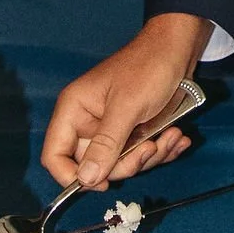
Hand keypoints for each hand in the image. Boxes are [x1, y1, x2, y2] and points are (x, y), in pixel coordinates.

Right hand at [41, 15, 204, 188]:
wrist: (177, 49)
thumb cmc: (148, 68)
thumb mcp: (127, 107)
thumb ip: (105, 144)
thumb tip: (85, 180)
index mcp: (74, 111)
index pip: (55, 155)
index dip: (72, 176)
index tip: (103, 183)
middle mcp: (88, 123)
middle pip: (94, 166)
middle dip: (128, 163)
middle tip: (152, 148)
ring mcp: (112, 129)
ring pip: (122, 163)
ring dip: (151, 156)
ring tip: (173, 136)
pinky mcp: (133, 132)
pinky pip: (141, 154)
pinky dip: (162, 150)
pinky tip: (178, 137)